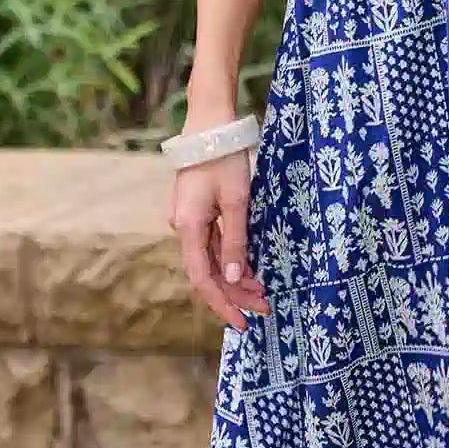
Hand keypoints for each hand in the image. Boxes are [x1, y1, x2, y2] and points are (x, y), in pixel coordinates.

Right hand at [168, 149, 271, 330]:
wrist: (210, 124)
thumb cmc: (224, 160)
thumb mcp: (236, 202)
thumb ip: (236, 242)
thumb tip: (235, 279)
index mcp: (188, 228)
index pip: (203, 279)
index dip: (222, 304)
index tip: (242, 323)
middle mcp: (184, 228)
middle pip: (208, 272)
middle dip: (235, 294)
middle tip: (264, 308)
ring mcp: (189, 220)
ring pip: (212, 260)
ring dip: (235, 278)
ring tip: (262, 293)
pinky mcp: (197, 212)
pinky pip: (213, 244)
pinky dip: (231, 259)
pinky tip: (249, 270)